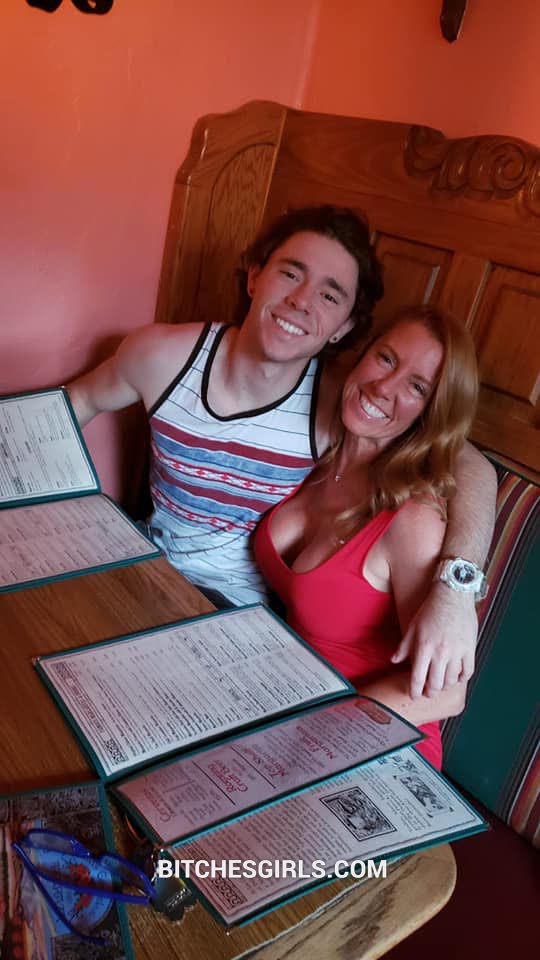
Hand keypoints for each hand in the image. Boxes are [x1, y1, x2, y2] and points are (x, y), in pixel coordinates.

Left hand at [391, 585, 477, 699]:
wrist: (452, 595)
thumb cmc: (430, 610)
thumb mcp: (413, 627)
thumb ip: (404, 646)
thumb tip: (394, 661)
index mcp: (424, 647)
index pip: (417, 678)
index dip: (414, 691)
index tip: (414, 695)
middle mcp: (441, 652)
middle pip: (435, 684)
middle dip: (430, 692)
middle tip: (428, 692)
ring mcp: (457, 651)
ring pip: (451, 680)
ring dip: (445, 685)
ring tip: (441, 683)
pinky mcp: (470, 648)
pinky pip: (468, 672)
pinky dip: (462, 678)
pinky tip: (456, 676)